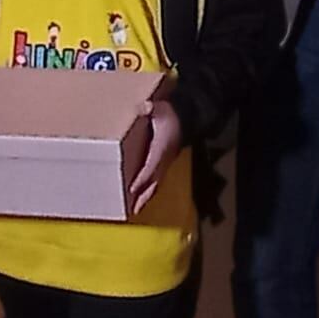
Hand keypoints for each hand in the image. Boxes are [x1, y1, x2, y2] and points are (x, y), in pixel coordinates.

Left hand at [128, 99, 183, 214]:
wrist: (187, 117)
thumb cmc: (170, 114)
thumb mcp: (160, 109)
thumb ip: (151, 108)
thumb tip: (145, 107)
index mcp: (161, 148)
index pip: (150, 166)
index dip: (142, 179)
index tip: (131, 189)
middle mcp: (164, 160)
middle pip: (153, 183)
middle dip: (143, 196)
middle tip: (131, 210)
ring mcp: (165, 164)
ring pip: (156, 185)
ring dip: (146, 198)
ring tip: (134, 210)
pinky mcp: (165, 164)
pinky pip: (157, 181)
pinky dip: (149, 190)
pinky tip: (141, 195)